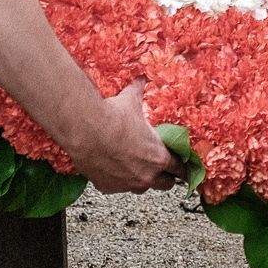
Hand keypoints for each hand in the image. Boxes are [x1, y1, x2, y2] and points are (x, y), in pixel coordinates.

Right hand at [65, 82, 179, 194]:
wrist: (86, 130)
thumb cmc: (112, 117)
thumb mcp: (131, 101)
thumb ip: (139, 91)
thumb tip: (141, 79)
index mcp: (159, 157)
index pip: (179, 169)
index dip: (180, 166)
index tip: (181, 165)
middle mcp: (146, 175)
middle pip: (165, 185)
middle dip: (165, 177)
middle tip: (163, 170)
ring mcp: (127, 185)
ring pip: (141, 188)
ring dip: (142, 180)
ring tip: (136, 169)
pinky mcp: (108, 187)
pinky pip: (117, 187)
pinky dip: (117, 180)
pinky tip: (112, 168)